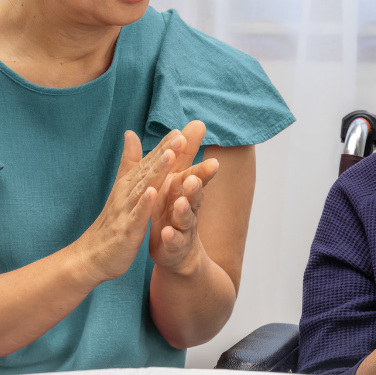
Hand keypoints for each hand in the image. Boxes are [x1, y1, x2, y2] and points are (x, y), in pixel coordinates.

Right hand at [77, 129, 182, 283]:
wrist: (91, 256)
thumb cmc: (112, 221)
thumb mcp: (122, 189)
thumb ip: (130, 161)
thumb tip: (131, 132)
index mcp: (130, 184)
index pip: (149, 162)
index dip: (164, 146)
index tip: (180, 130)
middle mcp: (127, 193)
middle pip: (148, 170)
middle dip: (164, 152)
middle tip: (180, 136)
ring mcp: (126, 211)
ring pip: (144, 188)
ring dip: (157, 172)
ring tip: (170, 155)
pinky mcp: (126, 230)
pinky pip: (137, 216)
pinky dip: (144, 204)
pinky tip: (154, 192)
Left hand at [149, 121, 219, 273]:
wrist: (177, 251)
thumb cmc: (175, 210)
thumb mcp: (178, 180)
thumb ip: (184, 155)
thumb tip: (196, 123)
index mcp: (185, 191)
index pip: (196, 175)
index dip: (201, 166)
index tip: (207, 159)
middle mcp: (189, 207)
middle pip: (195, 195)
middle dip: (197, 185)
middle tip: (195, 177)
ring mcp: (183, 227)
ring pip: (186, 218)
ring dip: (184, 210)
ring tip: (180, 202)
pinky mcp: (174, 246)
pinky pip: (174, 241)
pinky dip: (171, 237)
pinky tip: (167, 233)